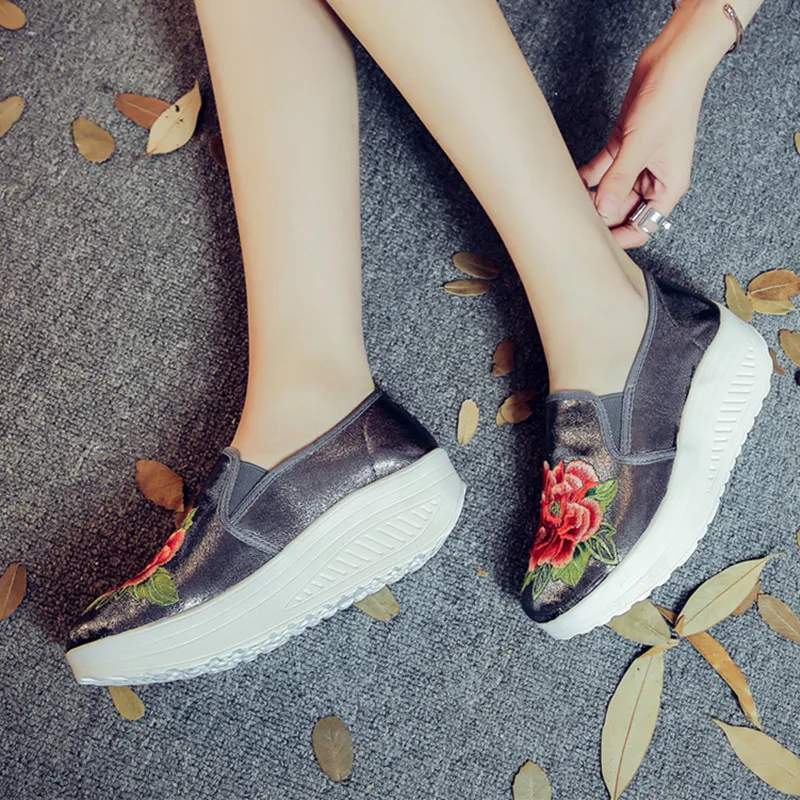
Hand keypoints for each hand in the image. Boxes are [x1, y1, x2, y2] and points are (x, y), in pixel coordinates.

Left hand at [579, 42, 708, 247]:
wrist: (671, 62)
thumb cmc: (669, 102)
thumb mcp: (640, 147)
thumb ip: (619, 182)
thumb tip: (602, 211)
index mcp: (668, 187)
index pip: (644, 226)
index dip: (620, 238)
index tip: (594, 243)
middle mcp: (653, 179)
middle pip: (623, 211)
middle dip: (600, 217)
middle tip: (571, 223)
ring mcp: (636, 163)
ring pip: (609, 191)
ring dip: (590, 197)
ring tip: (565, 204)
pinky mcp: (622, 146)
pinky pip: (601, 170)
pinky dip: (586, 177)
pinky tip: (567, 181)